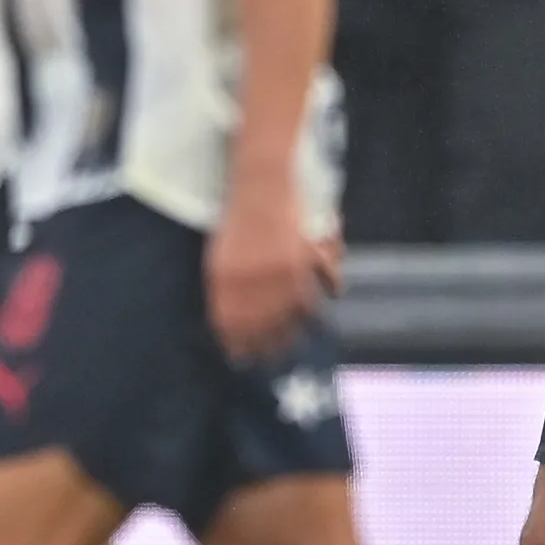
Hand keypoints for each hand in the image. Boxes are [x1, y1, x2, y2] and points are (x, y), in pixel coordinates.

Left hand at [204, 183, 339, 362]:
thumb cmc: (238, 217)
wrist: (260, 182)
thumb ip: (224, 286)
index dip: (236, 345)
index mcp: (224, 279)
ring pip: (289, 319)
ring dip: (293, 335)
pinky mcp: (301, 261)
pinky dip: (322, 299)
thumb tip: (226, 320)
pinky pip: (315, 293)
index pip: (230, 325)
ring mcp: (276, 273)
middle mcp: (249, 282)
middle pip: (260, 328)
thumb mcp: (219, 253)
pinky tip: (325, 305)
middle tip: (270, 361)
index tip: (240, 359)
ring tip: (296, 347)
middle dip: (264, 349)